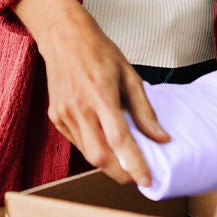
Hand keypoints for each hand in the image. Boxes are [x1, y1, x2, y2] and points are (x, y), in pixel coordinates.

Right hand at [15, 0, 168, 185]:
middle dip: (120, 173)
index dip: (135, 164)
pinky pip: (77, 142)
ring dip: (108, 162)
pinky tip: (104, 140)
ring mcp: (64, 114)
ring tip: (124, 159)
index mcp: (101, 94)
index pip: (120, 140)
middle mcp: (80, 107)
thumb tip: (160, 137)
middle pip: (100, 156)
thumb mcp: (129, 74)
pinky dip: (94, 147)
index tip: (147, 180)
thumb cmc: (98, 51)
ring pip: (87, 153)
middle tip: (137, 176)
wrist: (64, 37)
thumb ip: (144, 109)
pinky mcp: (56, 117)